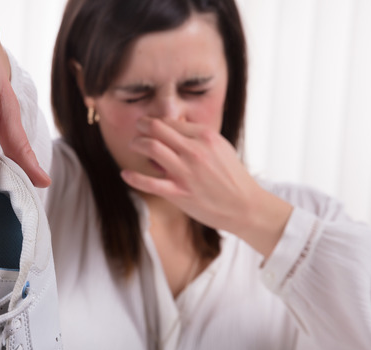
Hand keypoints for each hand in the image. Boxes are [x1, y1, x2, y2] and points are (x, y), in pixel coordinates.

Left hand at [120, 117, 291, 257]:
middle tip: (137, 128)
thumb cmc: (231, 177)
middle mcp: (194, 151)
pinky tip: (125, 174)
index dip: (157, 122)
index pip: (171, 121)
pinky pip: (148, 182)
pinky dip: (133, 177)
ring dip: (137, 143)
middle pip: (157, 128)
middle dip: (142, 126)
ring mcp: (186, 172)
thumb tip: (173, 129)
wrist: (244, 206)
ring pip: (151, 148)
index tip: (150, 125)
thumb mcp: (220, 148)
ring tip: (133, 145)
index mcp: (206, 136)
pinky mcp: (179, 193)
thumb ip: (198, 138)